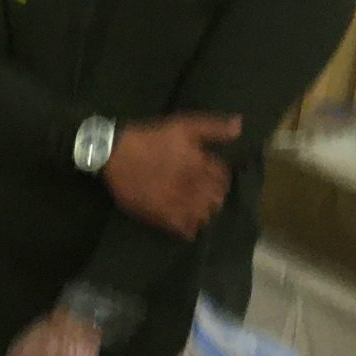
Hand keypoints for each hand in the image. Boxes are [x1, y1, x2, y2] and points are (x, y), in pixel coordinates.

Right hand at [102, 113, 240, 238]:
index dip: (221, 177)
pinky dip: (189, 230)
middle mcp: (193, 187)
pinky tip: (189, 228)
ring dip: (205, 213)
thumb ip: (213, 128)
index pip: (223, 177)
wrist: (116, 155)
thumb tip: (240, 126)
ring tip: (200, 209)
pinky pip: (182, 229)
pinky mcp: (160, 216)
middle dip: (215, 196)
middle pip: (215, 199)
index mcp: (201, 165)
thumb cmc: (151, 138)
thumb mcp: (184, 125)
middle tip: (209, 194)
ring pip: (202, 216)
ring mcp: (177, 204)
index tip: (216, 176)